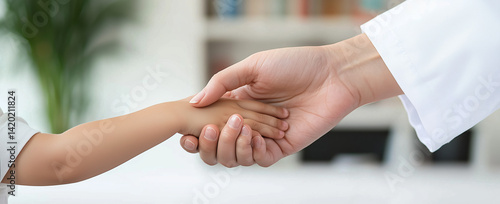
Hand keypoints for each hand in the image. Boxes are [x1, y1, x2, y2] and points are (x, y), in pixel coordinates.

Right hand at [181, 34, 401, 166]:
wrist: (331, 74)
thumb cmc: (294, 64)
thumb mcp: (253, 67)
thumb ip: (222, 82)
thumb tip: (194, 102)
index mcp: (237, 104)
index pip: (208, 125)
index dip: (195, 133)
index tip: (185, 133)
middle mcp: (248, 123)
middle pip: (218, 147)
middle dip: (209, 143)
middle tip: (210, 129)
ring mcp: (265, 137)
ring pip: (236, 157)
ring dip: (230, 146)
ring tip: (237, 127)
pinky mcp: (282, 147)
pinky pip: (259, 159)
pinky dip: (250, 152)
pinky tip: (252, 137)